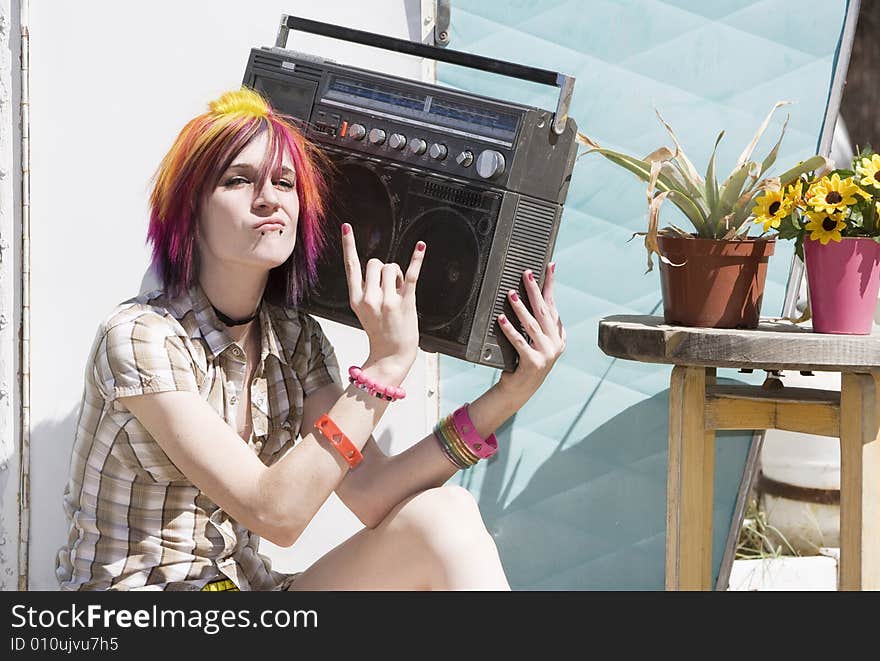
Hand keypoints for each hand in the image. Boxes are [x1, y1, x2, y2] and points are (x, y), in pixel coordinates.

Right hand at [341, 223, 424, 379]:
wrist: (390, 356)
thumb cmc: (380, 331)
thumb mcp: (362, 311)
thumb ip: (365, 289)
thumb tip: (379, 266)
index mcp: (356, 299)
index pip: (351, 266)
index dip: (348, 245)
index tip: (346, 227)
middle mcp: (369, 298)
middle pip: (376, 263)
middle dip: (385, 270)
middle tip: (391, 288)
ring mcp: (387, 301)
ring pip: (392, 267)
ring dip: (399, 276)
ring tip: (400, 293)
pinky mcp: (405, 303)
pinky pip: (411, 275)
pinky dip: (417, 259)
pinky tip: (421, 247)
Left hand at [496, 263, 565, 399]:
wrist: (520, 390)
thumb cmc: (524, 362)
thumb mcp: (535, 342)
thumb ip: (537, 324)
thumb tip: (529, 297)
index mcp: (557, 336)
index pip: (553, 305)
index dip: (551, 285)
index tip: (549, 266)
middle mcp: (555, 343)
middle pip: (544, 311)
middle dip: (535, 290)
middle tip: (527, 274)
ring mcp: (546, 354)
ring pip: (532, 325)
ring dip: (521, 308)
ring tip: (511, 294)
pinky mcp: (533, 363)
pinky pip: (519, 342)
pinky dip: (510, 330)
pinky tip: (501, 319)